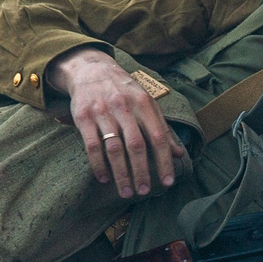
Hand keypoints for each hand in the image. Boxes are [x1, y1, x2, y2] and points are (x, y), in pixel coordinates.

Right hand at [46, 47, 186, 199]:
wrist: (91, 69)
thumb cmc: (123, 90)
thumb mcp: (146, 102)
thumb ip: (162, 128)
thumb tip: (179, 154)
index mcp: (144, 104)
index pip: (158, 137)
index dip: (164, 161)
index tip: (167, 182)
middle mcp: (124, 107)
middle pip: (136, 146)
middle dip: (142, 172)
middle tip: (144, 191)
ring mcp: (103, 112)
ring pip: (114, 149)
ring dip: (121, 174)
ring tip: (126, 192)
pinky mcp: (84, 117)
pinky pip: (92, 146)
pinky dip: (99, 165)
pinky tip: (104, 178)